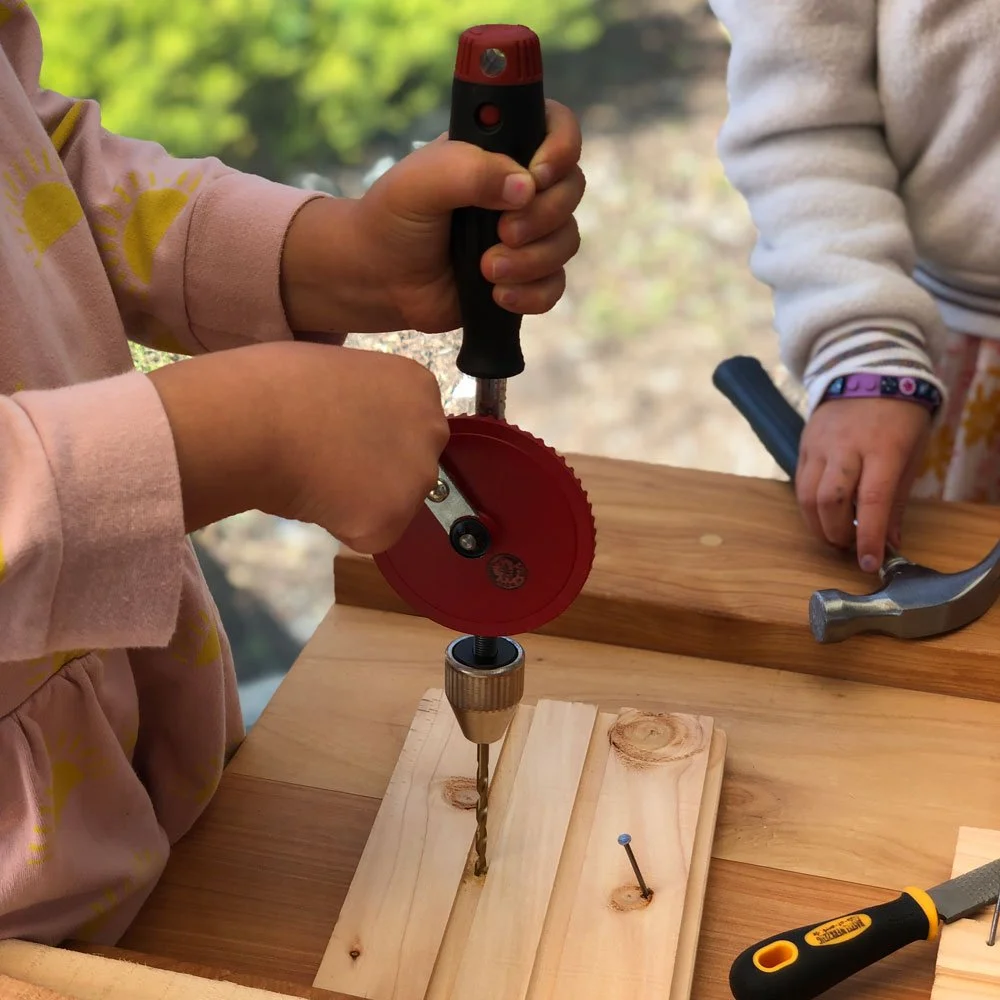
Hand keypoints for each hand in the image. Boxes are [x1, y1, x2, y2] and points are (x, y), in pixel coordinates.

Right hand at [149, 342, 448, 552]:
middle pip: (411, 468)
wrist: (250, 420)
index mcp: (419, 385)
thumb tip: (356, 429)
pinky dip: (341, 528)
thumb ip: (365, 402)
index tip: (338, 432)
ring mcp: (417, 477)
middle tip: (327, 460)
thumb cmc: (275, 384)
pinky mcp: (392, 520)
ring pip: (392, 505)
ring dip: (357, 501)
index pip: (408, 427)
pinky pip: (369, 536)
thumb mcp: (340, 373)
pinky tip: (314, 498)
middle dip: (374, 473)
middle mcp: (432, 429)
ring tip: (314, 475)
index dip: (369, 437)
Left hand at [281, 100, 584, 334]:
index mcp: (500, 148)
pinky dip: (532, 294)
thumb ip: (468, 171)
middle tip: (501, 232)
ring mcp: (527, 233)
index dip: (561, 148)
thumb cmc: (393, 219)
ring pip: (566, 241)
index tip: (537, 175)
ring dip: (532, 261)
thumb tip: (526, 186)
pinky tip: (498, 296)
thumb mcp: (420, 182)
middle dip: (542, 217)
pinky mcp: (524, 276)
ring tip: (486, 270)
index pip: (557, 127)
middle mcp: (521, 187)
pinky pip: (554, 285)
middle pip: (571, 189)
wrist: (379, 278)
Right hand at [795, 398, 931, 571]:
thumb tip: (890, 543)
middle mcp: (846, 447)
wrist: (869, 373)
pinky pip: (800, 484)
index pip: (872, 501)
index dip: (869, 537)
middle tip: (850, 546)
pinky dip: (810, 507)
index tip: (870, 564)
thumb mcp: (911, 456)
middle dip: (837, 533)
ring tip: (834, 534)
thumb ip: (897, 501)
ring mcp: (819, 445)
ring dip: (818, 525)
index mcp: (884, 449)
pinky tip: (823, 512)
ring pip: (806, 496)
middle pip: (829, 501)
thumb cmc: (900, 418)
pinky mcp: (803, 446)